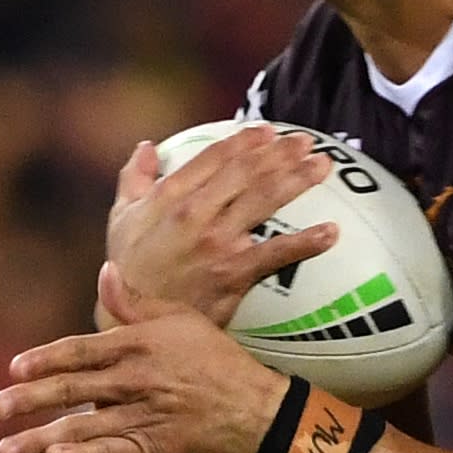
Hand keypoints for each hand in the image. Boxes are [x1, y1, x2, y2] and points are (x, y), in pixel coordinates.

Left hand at [0, 299, 293, 452]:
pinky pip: (110, 452)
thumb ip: (134, 302)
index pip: (81, 350)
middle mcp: (137, 380)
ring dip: (40, 439)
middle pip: (73, 389)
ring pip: (83, 427)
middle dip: (29, 399)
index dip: (46, 358)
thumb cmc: (212, 357)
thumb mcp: (179, 319)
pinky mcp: (152, 448)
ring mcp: (144, 416)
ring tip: (5, 451)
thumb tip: (104, 271)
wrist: (252, 408)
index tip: (15, 368)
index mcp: (138, 344)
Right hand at [104, 128, 338, 327]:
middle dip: (278, 153)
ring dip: (297, 180)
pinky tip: (331, 233)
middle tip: (304, 141)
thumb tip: (146, 147)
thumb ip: (134, 178)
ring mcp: (216, 243)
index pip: (214, 157)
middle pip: (245, 172)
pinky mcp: (233, 274)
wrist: (134, 321)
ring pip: (263, 201)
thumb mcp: (121, 219)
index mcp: (170, 196)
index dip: (244, 140)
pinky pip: (276, 255)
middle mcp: (195, 213)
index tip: (267, 131)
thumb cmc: (128, 270)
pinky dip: (306, 243)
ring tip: (321, 166)